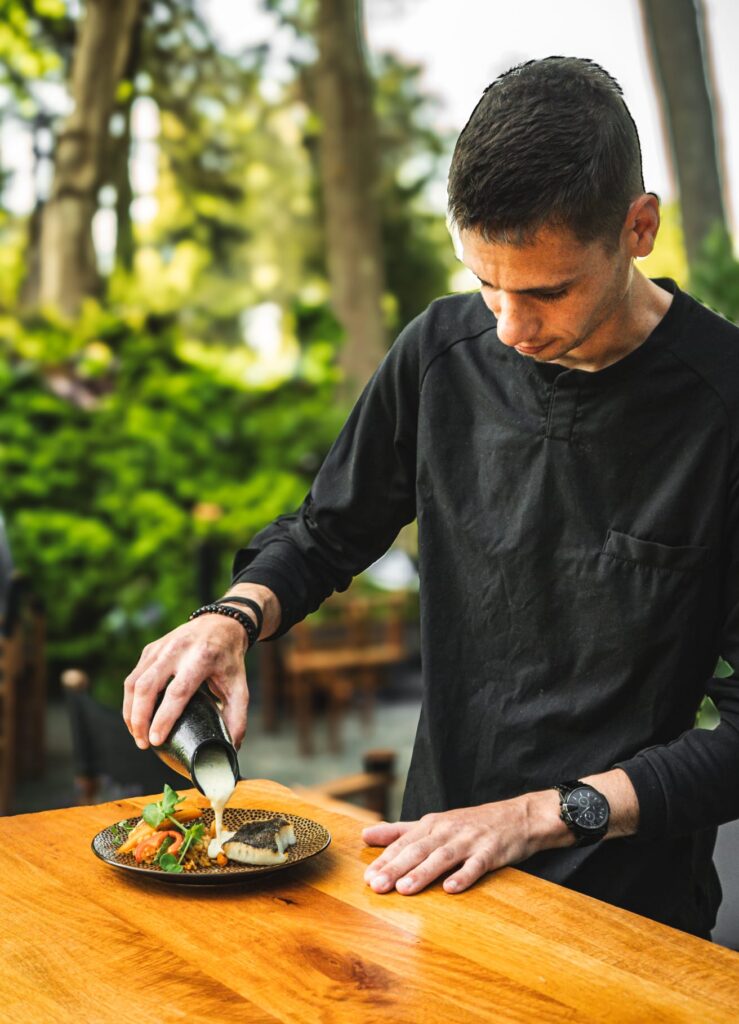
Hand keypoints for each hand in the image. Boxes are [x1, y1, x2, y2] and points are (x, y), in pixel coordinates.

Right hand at [123, 614, 248, 749]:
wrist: (222, 623)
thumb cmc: (229, 659)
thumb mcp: (240, 686)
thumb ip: (237, 718)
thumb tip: (230, 749)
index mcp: (202, 657)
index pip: (177, 691)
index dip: (164, 718)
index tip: (155, 740)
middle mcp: (177, 649)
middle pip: (147, 686)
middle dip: (139, 719)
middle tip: (143, 743)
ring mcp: (160, 647)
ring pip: (134, 682)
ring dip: (130, 712)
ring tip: (137, 735)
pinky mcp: (150, 649)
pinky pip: (133, 677)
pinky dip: (130, 700)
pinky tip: (136, 716)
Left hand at [362, 793, 567, 895]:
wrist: (517, 817)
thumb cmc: (471, 824)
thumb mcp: (434, 822)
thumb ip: (399, 831)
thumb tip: (365, 834)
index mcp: (432, 824)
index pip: (404, 843)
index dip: (385, 860)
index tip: (367, 877)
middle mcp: (447, 830)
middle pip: (418, 850)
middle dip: (396, 868)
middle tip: (377, 885)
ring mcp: (469, 840)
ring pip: (442, 857)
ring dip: (423, 872)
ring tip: (405, 889)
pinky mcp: (491, 852)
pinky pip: (476, 865)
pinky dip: (463, 875)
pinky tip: (451, 888)